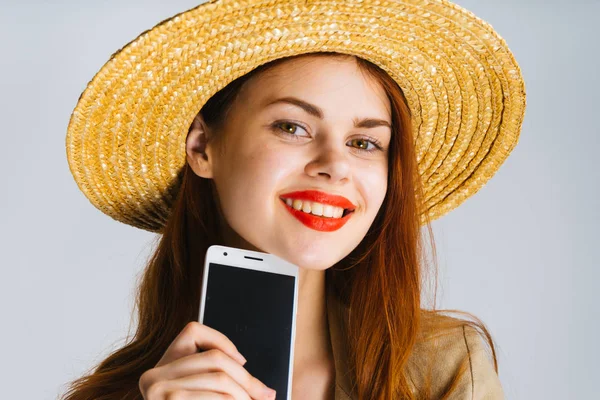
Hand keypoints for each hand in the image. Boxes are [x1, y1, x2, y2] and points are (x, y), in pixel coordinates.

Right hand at [139, 321, 276, 398]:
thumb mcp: (199, 391)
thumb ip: (213, 378)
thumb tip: (261, 388)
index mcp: (162, 367)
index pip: (193, 331)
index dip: (223, 342)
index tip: (243, 362)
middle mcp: (153, 375)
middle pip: (214, 358)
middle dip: (246, 378)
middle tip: (266, 394)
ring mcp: (158, 390)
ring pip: (220, 379)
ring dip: (243, 394)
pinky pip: (217, 397)